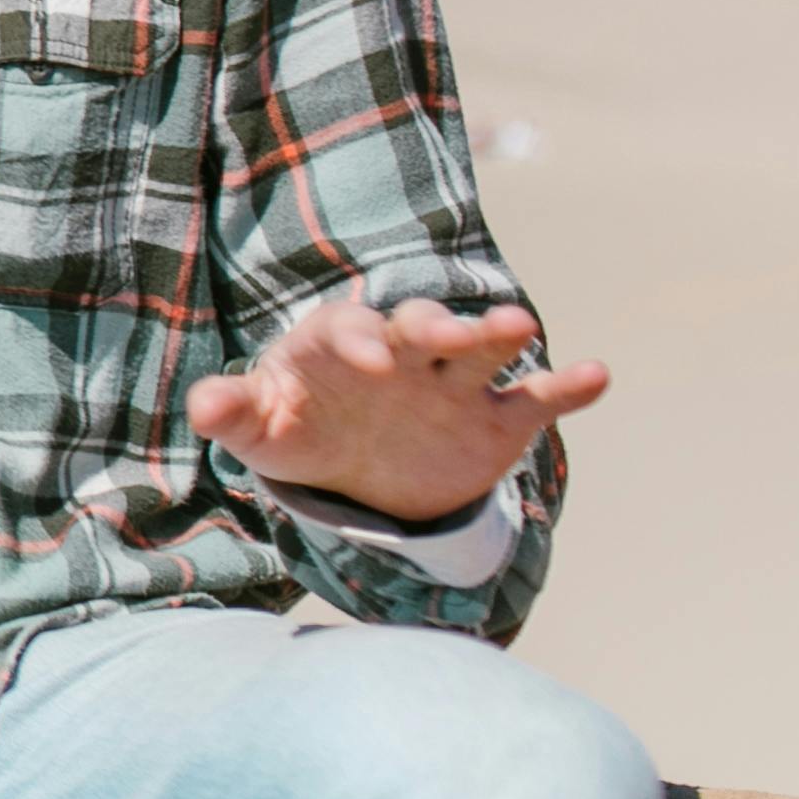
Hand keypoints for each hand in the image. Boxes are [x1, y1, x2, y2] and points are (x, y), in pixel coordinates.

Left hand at [190, 293, 605, 525]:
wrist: (355, 474)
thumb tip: (202, 407)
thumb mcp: (261, 428)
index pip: (348, 330)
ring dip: (498, 334)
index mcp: (339, 343)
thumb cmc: (298, 432)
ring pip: (481, 348)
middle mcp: (402, 352)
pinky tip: (596, 374)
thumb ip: (232, 411)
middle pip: (421, 325)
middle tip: (451, 333)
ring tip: (520, 327)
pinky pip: (535, 399)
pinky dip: (566, 387)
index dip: (358, 341)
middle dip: (435, 326)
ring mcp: (452, 382)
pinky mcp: (494, 419)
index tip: (367, 362)